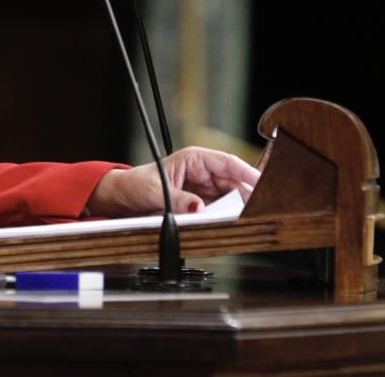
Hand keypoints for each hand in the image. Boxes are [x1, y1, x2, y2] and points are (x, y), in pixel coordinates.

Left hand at [84, 147, 260, 218]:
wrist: (122, 199)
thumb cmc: (135, 185)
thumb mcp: (154, 191)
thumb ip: (177, 200)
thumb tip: (199, 208)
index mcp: (194, 159)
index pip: (227, 163)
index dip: (247, 173)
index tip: (261, 183)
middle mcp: (203, 174)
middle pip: (234, 183)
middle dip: (247, 195)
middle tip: (259, 209)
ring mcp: (203, 191)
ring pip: (230, 199)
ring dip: (237, 209)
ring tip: (247, 218)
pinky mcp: (200, 207)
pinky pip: (218, 212)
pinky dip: (225, 218)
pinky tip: (232, 225)